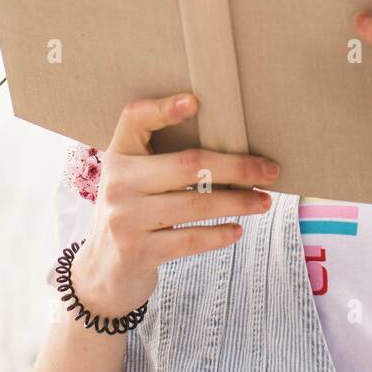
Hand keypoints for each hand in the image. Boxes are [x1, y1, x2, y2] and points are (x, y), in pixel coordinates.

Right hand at [69, 92, 279, 317]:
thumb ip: (163, 157)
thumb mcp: (135, 177)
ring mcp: (125, 218)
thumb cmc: (133, 210)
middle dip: (237, 168)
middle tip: (270, 172)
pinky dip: (219, 234)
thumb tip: (232, 144)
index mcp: (119, 154)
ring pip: (196, 203)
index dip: (164, 108)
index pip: (135, 118)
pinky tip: (237, 230)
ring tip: (264, 201)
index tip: (196, 102)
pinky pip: (189, 239)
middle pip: (189, 164)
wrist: (101, 270)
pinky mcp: (137, 252)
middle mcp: (118, 182)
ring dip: (238, 202)